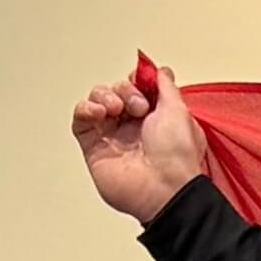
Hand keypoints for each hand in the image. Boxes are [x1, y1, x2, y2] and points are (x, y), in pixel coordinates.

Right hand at [73, 61, 207, 225]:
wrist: (164, 189)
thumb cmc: (177, 157)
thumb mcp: (179, 111)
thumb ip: (167, 87)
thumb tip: (162, 71)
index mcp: (157, 121)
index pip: (137, 90)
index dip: (136, 82)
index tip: (141, 81)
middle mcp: (134, 129)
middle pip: (116, 92)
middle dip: (124, 90)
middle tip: (137, 106)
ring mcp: (113, 138)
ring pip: (97, 101)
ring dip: (104, 96)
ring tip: (115, 108)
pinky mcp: (95, 148)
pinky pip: (81, 119)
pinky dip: (86, 108)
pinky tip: (98, 112)